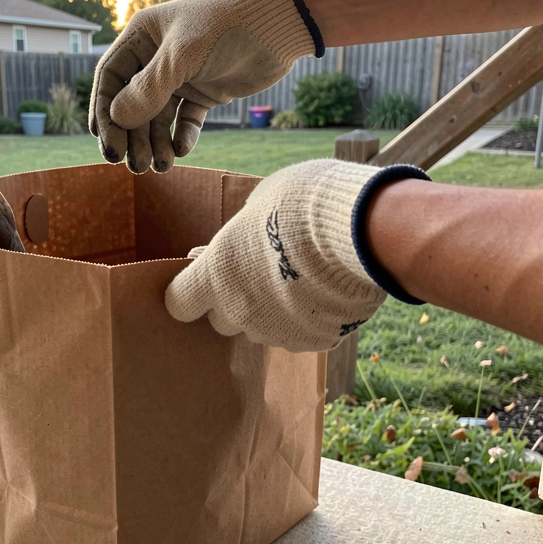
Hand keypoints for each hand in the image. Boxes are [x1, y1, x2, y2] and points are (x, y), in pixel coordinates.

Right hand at [89, 0, 320, 173]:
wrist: (281, 23)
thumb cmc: (226, 28)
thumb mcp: (181, 57)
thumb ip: (148, 89)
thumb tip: (115, 119)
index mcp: (143, 37)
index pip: (111, 80)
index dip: (105, 113)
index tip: (107, 145)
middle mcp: (158, 57)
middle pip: (133, 104)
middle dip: (133, 137)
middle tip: (136, 166)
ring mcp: (183, 76)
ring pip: (159, 117)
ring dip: (157, 143)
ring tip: (162, 166)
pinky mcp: (207, 92)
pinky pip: (187, 120)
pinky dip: (183, 136)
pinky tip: (183, 150)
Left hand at [165, 160, 428, 351]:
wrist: (364, 231)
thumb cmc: (305, 202)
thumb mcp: (260, 202)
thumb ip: (240, 232)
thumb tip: (233, 242)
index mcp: (217, 273)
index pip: (178, 302)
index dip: (189, 290)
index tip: (202, 276)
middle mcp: (240, 310)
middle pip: (222, 319)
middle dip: (234, 300)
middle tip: (260, 271)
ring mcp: (278, 331)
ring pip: (264, 329)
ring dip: (272, 311)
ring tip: (304, 276)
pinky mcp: (315, 341)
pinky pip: (303, 334)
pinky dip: (309, 318)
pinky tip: (328, 290)